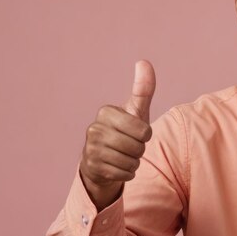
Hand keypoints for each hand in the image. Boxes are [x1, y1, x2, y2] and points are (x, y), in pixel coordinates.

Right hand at [79, 60, 155, 210]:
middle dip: (140, 150)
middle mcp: (94, 129)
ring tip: (124, 156)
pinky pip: (124, 174)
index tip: (136, 132)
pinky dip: (127, 173)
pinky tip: (118, 167)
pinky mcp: (91, 167)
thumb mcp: (136, 111)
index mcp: (106, 112)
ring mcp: (91, 149)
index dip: (146, 134)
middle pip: (138, 147)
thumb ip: (143, 89)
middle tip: (130, 146)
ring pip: (131, 161)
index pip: (143, 130)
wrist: (102, 160)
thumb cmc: (125, 131)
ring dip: (134, 162)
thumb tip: (143, 62)